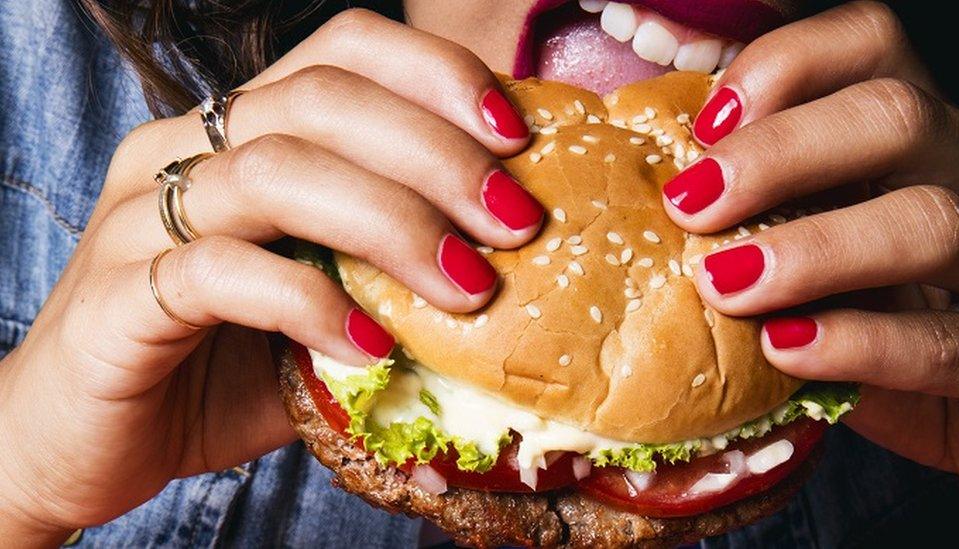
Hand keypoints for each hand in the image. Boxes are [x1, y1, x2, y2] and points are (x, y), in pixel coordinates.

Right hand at [0, 9, 540, 543]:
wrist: (91, 442)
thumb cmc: (218, 367)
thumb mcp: (326, 309)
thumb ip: (391, 279)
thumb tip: (510, 270)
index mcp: (236, 133)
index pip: (342, 51)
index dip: (435, 75)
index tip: (515, 137)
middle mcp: (183, 151)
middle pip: (321, 100)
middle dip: (437, 156)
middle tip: (514, 222)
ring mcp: (140, 219)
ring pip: (275, 173)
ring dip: (391, 224)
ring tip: (467, 287)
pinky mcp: (116, 297)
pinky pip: (220, 273)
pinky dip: (310, 303)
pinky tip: (371, 348)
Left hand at [662, 2, 958, 488]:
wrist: (953, 407)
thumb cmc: (856, 314)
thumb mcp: (804, 245)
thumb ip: (755, 213)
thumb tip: (649, 200)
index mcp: (904, 139)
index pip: (869, 45)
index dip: (788, 64)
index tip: (707, 124)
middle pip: (894, 116)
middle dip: (779, 153)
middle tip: (691, 205)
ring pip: (930, 220)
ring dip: (812, 248)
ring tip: (725, 284)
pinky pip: (943, 341)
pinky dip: (859, 342)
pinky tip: (783, 348)